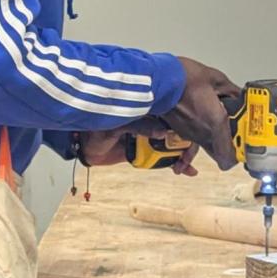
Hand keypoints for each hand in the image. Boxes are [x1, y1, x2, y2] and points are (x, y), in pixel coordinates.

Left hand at [78, 118, 199, 175]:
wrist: (83, 148)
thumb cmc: (95, 128)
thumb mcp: (118, 123)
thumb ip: (139, 125)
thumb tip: (163, 132)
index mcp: (147, 107)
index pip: (173, 112)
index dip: (185, 123)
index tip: (193, 134)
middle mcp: (152, 119)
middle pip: (178, 128)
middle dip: (187, 143)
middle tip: (187, 157)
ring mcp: (151, 136)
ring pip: (174, 144)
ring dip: (185, 154)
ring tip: (188, 167)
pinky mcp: (147, 150)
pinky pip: (165, 156)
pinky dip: (176, 162)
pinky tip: (187, 170)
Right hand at [161, 57, 240, 170]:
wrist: (157, 78)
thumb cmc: (183, 78)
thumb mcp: (215, 78)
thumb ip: (231, 90)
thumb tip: (239, 95)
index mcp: (214, 123)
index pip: (228, 156)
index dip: (238, 155)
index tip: (245, 144)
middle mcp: (201, 133)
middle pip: (218, 154)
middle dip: (228, 147)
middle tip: (236, 132)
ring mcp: (188, 133)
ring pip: (206, 145)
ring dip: (215, 138)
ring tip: (221, 119)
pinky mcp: (178, 128)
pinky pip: (194, 136)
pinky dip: (201, 130)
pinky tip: (204, 114)